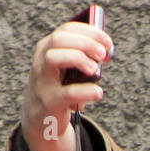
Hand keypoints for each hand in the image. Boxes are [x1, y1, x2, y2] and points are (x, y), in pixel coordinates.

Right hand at [21, 19, 113, 150]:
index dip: (90, 32)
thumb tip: (106, 52)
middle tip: (103, 55)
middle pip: (59, 39)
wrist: (41, 121)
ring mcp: (43, 81)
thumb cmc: (61, 89)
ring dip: (78, 58)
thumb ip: (85, 59)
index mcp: (48, 48)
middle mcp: (41, 61)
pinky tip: (98, 93)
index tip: (108, 42)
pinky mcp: (49, 102)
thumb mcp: (70, 71)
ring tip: (94, 70)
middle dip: (85, 43)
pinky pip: (67, 93)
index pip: (66, 30)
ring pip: (53, 58)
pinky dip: (86, 91)